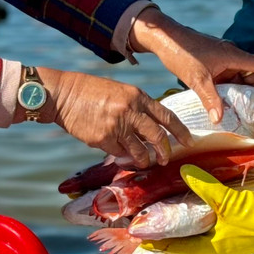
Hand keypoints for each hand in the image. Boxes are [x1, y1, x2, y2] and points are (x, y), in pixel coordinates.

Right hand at [33, 68, 191, 168]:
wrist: (64, 94)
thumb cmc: (91, 92)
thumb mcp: (121, 92)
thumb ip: (137, 107)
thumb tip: (150, 129)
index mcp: (138, 96)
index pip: (166, 116)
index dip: (180, 131)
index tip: (189, 142)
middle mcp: (131, 111)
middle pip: (157, 137)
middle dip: (164, 151)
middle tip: (165, 159)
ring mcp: (117, 126)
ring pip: (139, 150)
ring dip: (144, 159)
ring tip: (144, 161)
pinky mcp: (103, 139)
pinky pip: (118, 153)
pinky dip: (121, 155)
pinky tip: (117, 151)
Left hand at [129, 8, 253, 123]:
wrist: (165, 39)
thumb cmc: (183, 53)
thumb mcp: (197, 79)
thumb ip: (210, 99)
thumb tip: (220, 119)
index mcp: (234, 56)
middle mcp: (232, 57)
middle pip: (253, 77)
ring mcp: (223, 62)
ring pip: (240, 81)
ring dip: (241, 95)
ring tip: (241, 115)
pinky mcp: (214, 65)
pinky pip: (228, 81)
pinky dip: (229, 93)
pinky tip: (224, 106)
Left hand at [142, 117, 253, 253]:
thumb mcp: (229, 200)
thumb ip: (205, 187)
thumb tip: (185, 172)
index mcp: (216, 247)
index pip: (183, 252)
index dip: (164, 250)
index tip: (146, 248)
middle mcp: (222, 249)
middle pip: (190, 253)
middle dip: (171, 251)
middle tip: (152, 248)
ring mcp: (232, 243)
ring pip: (201, 247)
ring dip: (186, 244)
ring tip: (172, 240)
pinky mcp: (241, 235)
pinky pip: (213, 239)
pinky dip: (201, 236)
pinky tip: (200, 230)